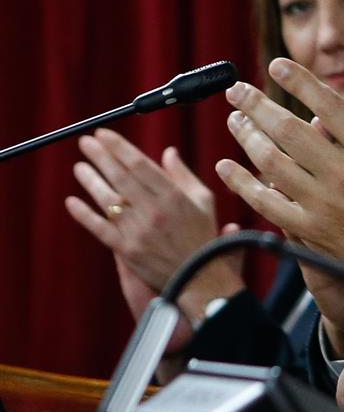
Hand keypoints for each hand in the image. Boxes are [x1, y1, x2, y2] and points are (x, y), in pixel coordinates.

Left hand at [65, 131, 243, 322]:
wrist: (200, 277)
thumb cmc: (203, 236)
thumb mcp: (203, 201)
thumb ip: (184, 175)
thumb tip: (169, 152)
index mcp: (174, 196)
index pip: (140, 164)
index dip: (119, 147)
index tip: (104, 134)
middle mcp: (154, 211)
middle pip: (120, 177)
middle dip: (100, 156)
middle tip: (86, 142)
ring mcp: (138, 231)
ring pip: (107, 199)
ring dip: (91, 180)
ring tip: (79, 167)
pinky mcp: (126, 250)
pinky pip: (100, 228)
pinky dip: (84, 215)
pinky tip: (72, 201)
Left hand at [215, 60, 343, 275]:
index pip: (329, 106)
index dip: (300, 82)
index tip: (278, 65)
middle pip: (290, 130)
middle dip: (258, 105)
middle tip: (236, 90)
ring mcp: (324, 203)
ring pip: (272, 162)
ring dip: (247, 137)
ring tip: (234, 120)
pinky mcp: (309, 228)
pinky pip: (266, 203)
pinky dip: (242, 184)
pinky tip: (225, 167)